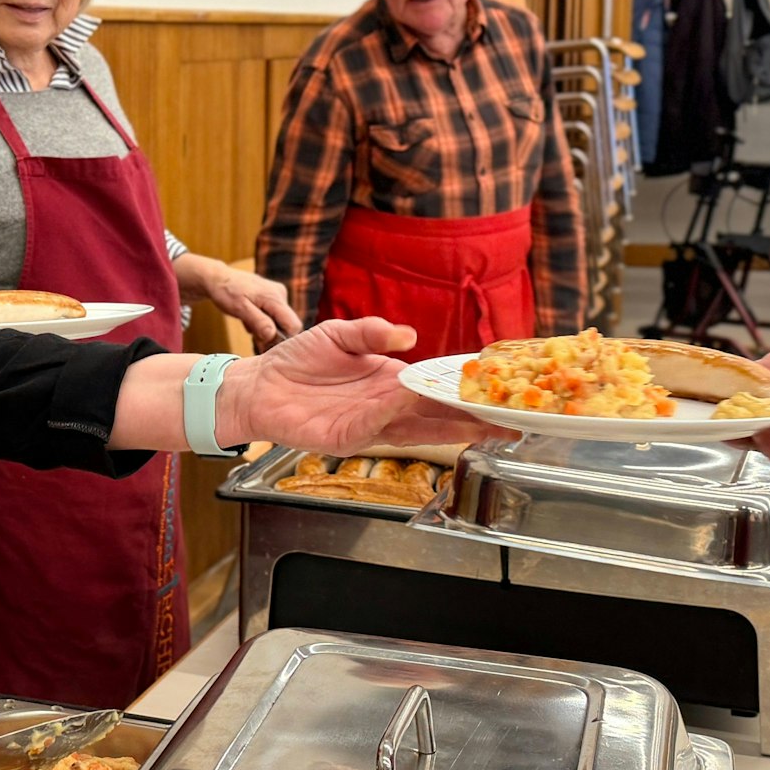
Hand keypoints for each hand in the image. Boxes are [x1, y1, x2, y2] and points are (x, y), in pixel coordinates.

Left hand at [199, 265, 303, 345]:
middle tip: (253, 334)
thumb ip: (257, 322)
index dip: (283, 338)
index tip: (266, 344)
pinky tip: (248, 318)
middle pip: (287, 324)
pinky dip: (262, 321)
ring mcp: (277, 295)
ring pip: (279, 321)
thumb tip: (273, 335)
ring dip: (265, 328)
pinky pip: (273, 315)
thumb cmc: (226, 292)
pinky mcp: (273, 297)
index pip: (293, 325)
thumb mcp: (239, 309)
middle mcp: (280, 294)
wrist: (218, 278)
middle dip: (272, 334)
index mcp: (275, 298)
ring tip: (247, 323)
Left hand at [219, 317, 508, 453]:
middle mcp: (387, 406)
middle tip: (511, 419)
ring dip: (449, 426)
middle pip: (438, 414)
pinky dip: (394, 413)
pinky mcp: (346, 438)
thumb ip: (372, 331)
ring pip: (417, 428)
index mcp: (391, 381)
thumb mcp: (339, 334)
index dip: (465, 388)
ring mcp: (369, 425)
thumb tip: (409, 334)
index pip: (436, 386)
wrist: (258, 385)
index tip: (498, 387)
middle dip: (474, 418)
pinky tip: (411, 401)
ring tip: (484, 424)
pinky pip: (375, 426)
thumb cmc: (298, 361)